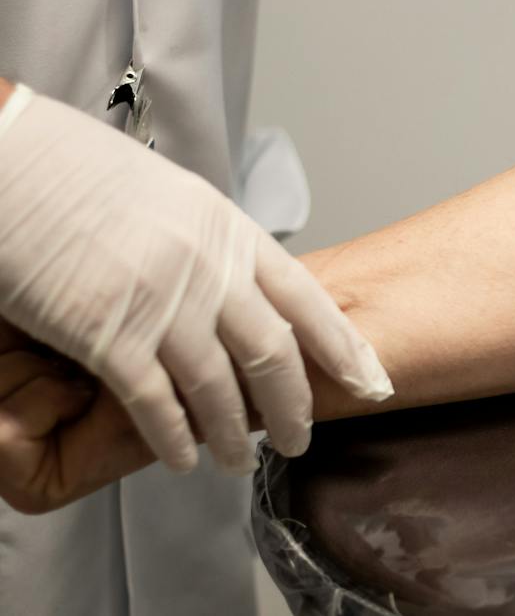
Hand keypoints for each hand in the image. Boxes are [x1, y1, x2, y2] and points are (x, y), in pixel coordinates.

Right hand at [0, 86, 391, 478]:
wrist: (16, 161)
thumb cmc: (82, 174)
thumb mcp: (173, 198)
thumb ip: (211, 243)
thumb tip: (232, 276)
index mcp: (228, 231)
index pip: (306, 299)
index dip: (342, 348)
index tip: (370, 381)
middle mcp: (209, 269)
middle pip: (274, 352)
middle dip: (294, 405)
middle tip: (300, 439)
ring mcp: (162, 303)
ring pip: (220, 387)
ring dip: (233, 433)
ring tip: (238, 462)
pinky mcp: (108, 334)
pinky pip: (156, 403)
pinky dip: (175, 438)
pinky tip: (182, 459)